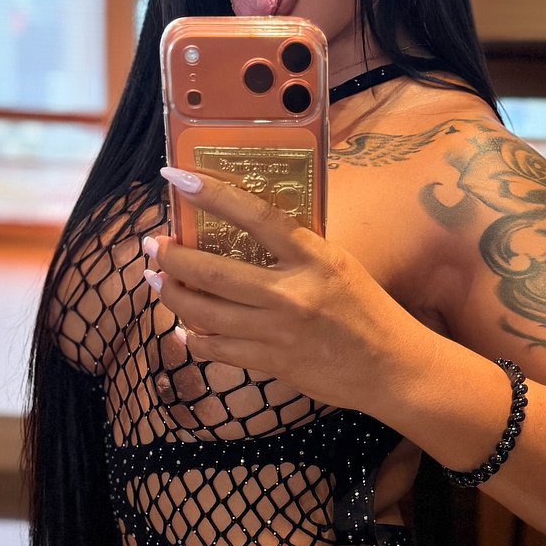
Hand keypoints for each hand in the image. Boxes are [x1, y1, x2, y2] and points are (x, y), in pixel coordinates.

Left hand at [141, 164, 408, 412]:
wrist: (392, 368)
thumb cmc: (367, 311)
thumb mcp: (338, 265)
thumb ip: (295, 250)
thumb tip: (244, 231)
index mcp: (314, 257)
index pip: (255, 216)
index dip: (211, 194)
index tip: (176, 177)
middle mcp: (292, 293)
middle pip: (213, 272)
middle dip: (172, 257)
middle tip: (152, 245)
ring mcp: (278, 332)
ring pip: (205, 313)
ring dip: (171, 295)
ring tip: (155, 280)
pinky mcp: (272, 364)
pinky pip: (218, 350)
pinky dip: (194, 337)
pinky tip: (184, 327)